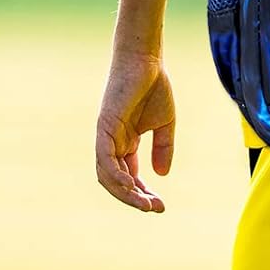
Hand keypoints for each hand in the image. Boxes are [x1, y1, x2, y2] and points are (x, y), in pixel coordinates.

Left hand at [95, 52, 174, 212]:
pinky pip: (105, 159)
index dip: (143, 193)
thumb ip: (163, 149)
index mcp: (125, 143)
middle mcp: (112, 143)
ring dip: (125, 193)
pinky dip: (116, 175)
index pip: (129, 176)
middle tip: (155, 208)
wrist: (146, 61)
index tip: (160, 205)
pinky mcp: (104, 128)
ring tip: (145, 203)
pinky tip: (131, 186)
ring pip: (108, 175)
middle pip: (117, 181)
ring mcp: (106, 137)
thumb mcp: (165, 124)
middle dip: (134, 198)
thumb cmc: (154, 87)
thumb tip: (161, 176)